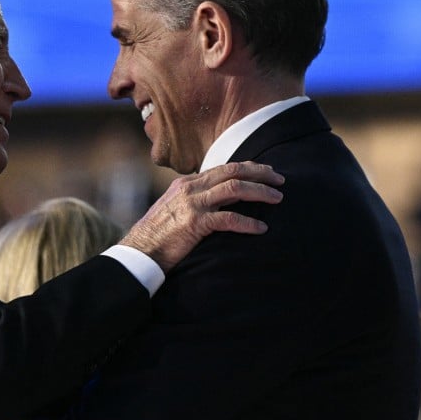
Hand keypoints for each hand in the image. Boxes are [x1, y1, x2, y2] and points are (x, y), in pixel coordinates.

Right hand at [120, 161, 283, 271]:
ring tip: (278, 199)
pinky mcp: (195, 223)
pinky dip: (248, 223)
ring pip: (234, 189)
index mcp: (186, 183)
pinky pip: (229, 219)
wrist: (139, 252)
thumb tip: (218, 203)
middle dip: (260, 173)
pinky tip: (261, 228)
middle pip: (232, 171)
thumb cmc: (158, 236)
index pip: (223, 168)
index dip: (248, 168)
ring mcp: (192, 204)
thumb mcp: (175, 210)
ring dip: (260, 192)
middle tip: (280, 179)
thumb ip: (195, 202)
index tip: (267, 171)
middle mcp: (190, 188)